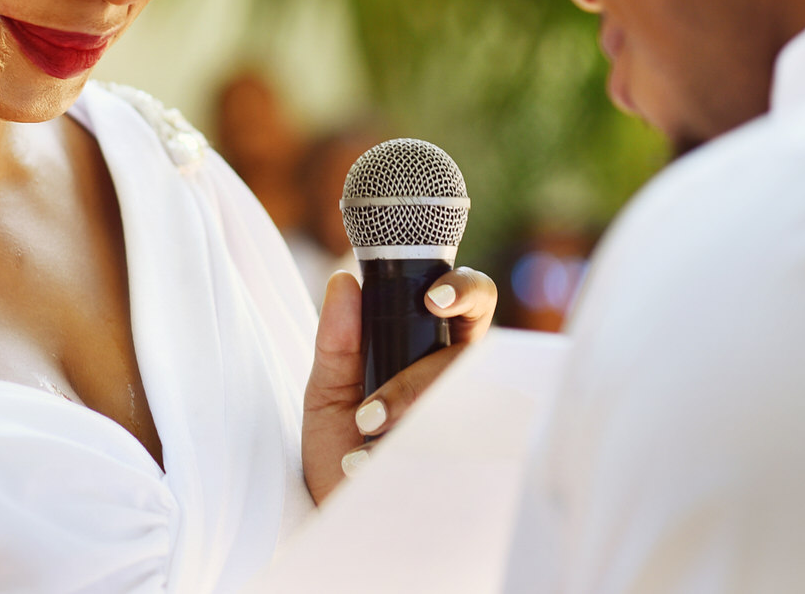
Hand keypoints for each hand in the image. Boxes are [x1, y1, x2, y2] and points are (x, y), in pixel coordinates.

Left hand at [301, 265, 497, 503]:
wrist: (340, 523)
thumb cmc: (341, 451)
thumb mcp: (328, 395)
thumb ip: (336, 342)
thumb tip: (343, 282)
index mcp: (435, 349)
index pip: (471, 303)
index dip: (465, 291)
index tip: (434, 299)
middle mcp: (464, 384)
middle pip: (466, 360)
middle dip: (414, 385)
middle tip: (369, 416)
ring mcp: (474, 426)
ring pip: (464, 409)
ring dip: (406, 429)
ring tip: (357, 456)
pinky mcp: (477, 469)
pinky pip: (462, 457)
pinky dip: (405, 466)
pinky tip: (367, 477)